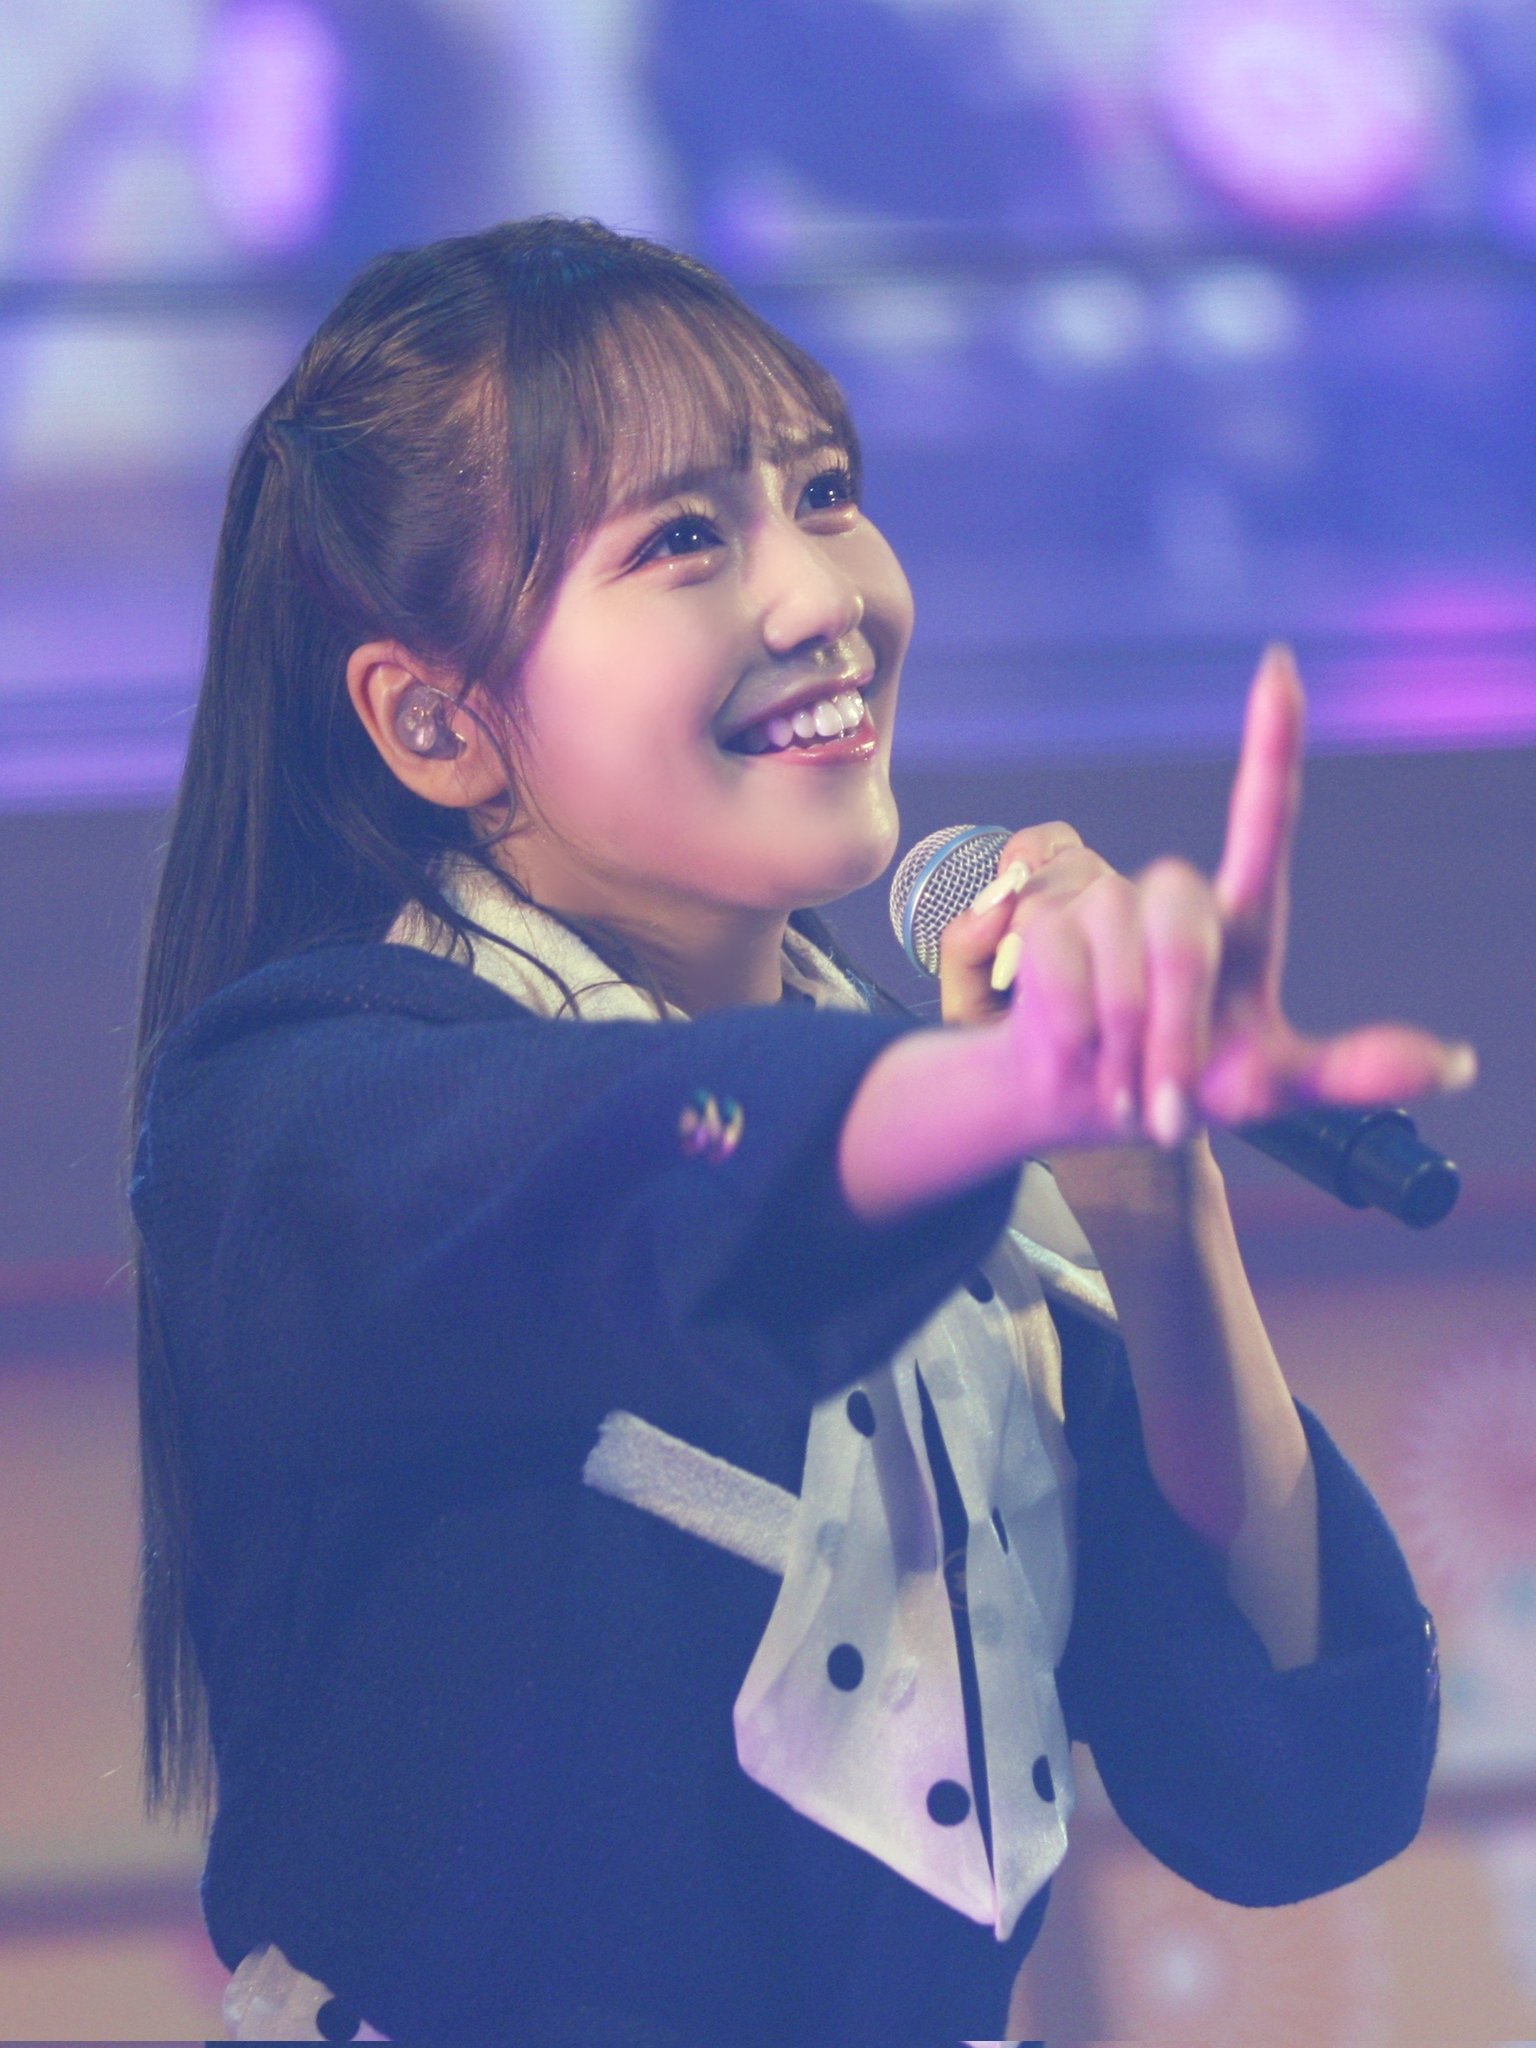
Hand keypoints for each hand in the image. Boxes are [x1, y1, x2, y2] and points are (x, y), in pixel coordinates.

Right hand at [937, 644, 1475, 1150]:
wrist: (1083, 1104)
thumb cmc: (1189, 1084)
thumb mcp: (1273, 1085)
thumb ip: (1354, 1071)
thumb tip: (1458, 1066)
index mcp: (1242, 919)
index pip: (1266, 819)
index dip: (1271, 742)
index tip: (1279, 666)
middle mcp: (1175, 895)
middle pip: (1185, 925)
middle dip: (1173, 1026)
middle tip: (1163, 1105)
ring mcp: (1103, 899)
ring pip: (1117, 951)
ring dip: (1121, 1038)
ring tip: (1118, 1077)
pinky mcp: (1043, 917)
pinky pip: (1059, 965)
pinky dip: (1075, 1030)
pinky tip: (1076, 1049)